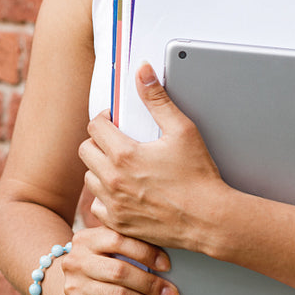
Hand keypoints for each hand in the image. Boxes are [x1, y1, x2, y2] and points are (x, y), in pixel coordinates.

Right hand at [56, 226, 181, 294]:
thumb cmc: (104, 270)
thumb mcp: (111, 253)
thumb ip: (132, 248)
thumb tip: (171, 261)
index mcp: (86, 240)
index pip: (117, 239)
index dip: (145, 252)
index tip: (167, 265)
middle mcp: (77, 263)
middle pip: (120, 271)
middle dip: (151, 285)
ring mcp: (77, 289)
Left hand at [79, 63, 229, 249]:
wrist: (210, 220)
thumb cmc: (199, 178)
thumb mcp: (182, 130)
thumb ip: (157, 99)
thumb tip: (142, 71)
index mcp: (124, 155)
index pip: (94, 126)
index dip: (105, 119)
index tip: (116, 121)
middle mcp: (113, 180)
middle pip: (85, 150)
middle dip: (99, 142)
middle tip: (117, 142)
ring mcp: (114, 204)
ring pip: (89, 178)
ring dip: (100, 169)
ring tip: (122, 166)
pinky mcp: (118, 223)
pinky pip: (97, 206)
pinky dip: (106, 197)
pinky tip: (124, 191)